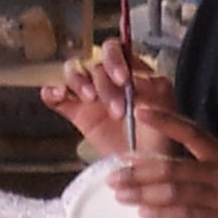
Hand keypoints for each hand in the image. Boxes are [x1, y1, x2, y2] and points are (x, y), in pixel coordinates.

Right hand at [40, 38, 174, 156]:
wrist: (145, 167)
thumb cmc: (160, 137)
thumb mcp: (164, 110)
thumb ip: (153, 89)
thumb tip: (134, 78)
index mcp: (130, 72)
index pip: (116, 51)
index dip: (116, 60)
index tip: (123, 80)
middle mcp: (108, 79)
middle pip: (95, 64)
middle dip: (104, 83)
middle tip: (116, 110)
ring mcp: (90, 95)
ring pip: (73, 72)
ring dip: (78, 81)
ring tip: (89, 99)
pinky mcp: (76, 113)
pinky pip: (56, 96)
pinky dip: (52, 92)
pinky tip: (58, 96)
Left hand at [107, 105, 217, 217]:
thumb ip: (206, 169)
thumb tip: (170, 170)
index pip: (191, 131)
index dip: (164, 120)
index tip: (139, 111)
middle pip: (172, 167)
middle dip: (138, 171)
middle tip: (113, 174)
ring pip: (174, 191)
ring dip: (143, 193)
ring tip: (120, 195)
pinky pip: (186, 215)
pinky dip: (163, 214)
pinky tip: (145, 213)